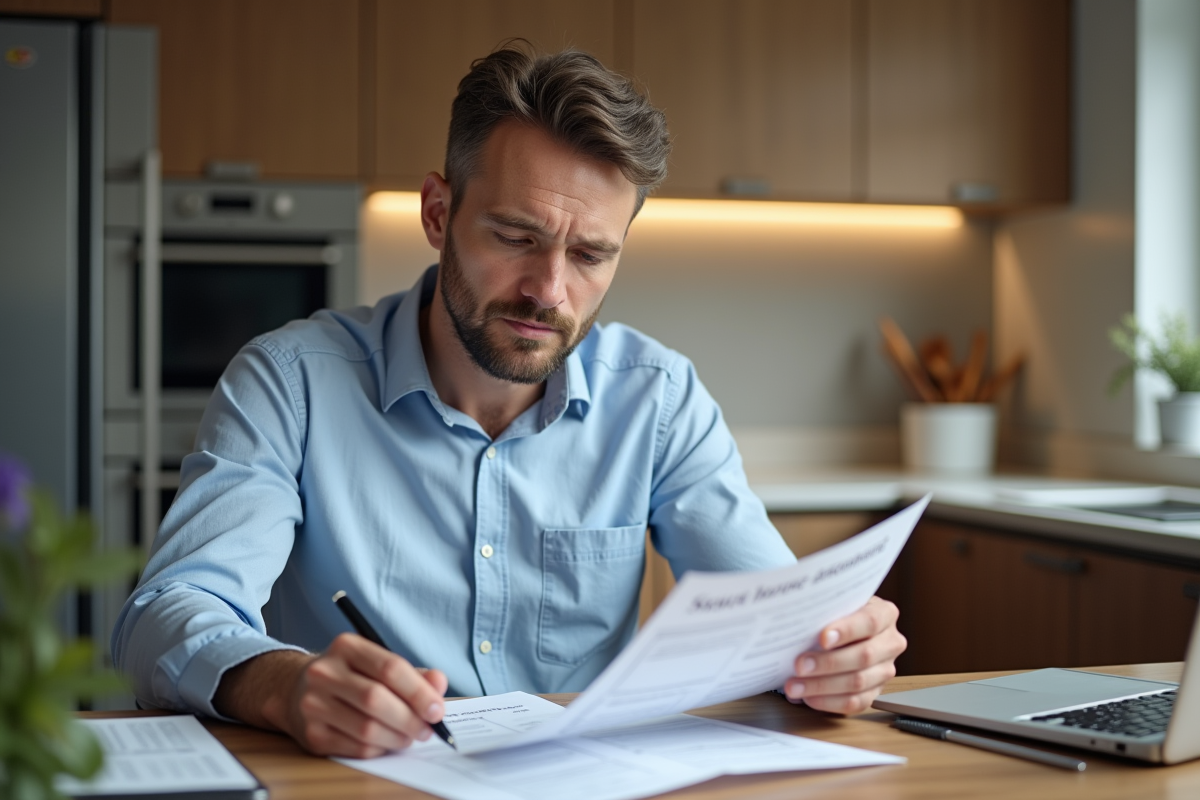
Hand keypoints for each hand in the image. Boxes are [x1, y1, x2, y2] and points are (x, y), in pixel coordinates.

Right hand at [253, 634, 448, 757]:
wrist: (298, 691)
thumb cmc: (351, 676)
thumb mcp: (378, 664)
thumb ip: (413, 674)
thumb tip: (438, 684)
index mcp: (346, 647)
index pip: (389, 668)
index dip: (418, 692)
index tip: (437, 709)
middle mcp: (324, 672)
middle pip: (376, 699)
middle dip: (410, 719)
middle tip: (427, 729)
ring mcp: (313, 704)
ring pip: (367, 728)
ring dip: (398, 738)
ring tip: (409, 736)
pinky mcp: (312, 734)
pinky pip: (356, 748)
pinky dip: (380, 749)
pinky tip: (386, 742)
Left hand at [783, 596, 905, 714]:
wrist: (845, 629)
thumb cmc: (837, 614)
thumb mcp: (836, 604)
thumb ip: (825, 611)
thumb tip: (799, 623)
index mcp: (885, 614)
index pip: (869, 622)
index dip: (847, 631)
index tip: (823, 638)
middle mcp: (890, 642)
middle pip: (864, 655)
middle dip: (828, 662)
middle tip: (799, 665)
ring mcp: (885, 670)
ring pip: (858, 682)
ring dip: (822, 686)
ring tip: (795, 685)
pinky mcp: (875, 692)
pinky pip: (855, 702)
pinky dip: (828, 702)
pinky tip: (808, 697)